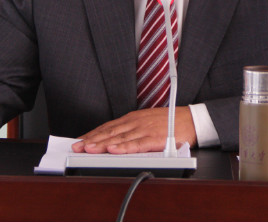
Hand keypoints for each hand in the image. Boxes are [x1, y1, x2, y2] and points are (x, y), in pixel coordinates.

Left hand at [71, 107, 196, 153]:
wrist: (190, 120)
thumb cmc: (169, 123)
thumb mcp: (146, 122)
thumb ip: (131, 130)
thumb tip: (114, 140)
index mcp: (132, 118)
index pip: (108, 126)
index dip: (92, 134)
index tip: (79, 141)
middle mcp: (136, 122)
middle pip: (110, 132)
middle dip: (92, 140)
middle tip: (76, 147)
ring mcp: (145, 130)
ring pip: (120, 138)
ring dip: (103, 144)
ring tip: (89, 149)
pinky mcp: (155, 138)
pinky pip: (137, 144)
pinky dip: (124, 148)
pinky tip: (114, 150)